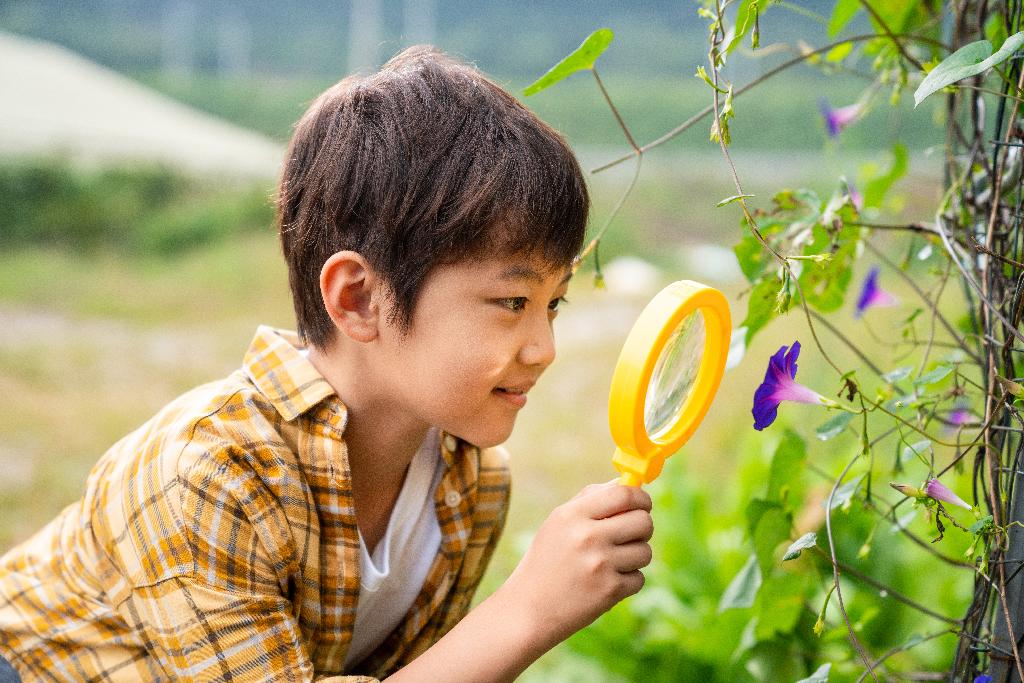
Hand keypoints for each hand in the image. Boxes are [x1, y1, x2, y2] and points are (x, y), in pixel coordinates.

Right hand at [501, 480, 653, 649]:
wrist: (528, 609)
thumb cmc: (546, 561)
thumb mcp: (558, 523)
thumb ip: (591, 500)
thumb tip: (628, 484)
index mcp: (572, 515)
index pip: (623, 494)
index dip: (641, 497)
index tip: (642, 504)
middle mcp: (587, 536)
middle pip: (643, 521)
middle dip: (642, 528)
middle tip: (630, 535)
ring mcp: (599, 565)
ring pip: (645, 551)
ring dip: (635, 557)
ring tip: (612, 562)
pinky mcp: (609, 591)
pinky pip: (639, 578)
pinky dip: (628, 582)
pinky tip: (606, 583)